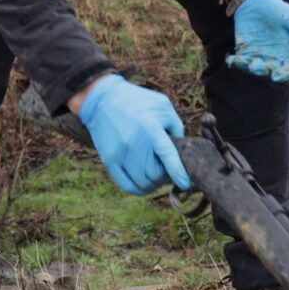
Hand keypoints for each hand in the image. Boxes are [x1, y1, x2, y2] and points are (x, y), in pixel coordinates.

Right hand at [79, 75, 189, 194]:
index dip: (178, 173)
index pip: (167, 156)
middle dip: (166, 175)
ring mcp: (119, 153)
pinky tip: (146, 182)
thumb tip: (180, 152)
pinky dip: (140, 189)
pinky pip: (127, 186)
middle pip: (156, 174)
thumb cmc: (138, 102)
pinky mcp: (109, 160)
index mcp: (150, 127)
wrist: (102, 99)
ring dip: (154, 183)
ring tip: (157, 174)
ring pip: (143, 183)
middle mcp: (134, 142)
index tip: (186, 184)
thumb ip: (176, 127)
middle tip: (168, 170)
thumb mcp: (162, 105)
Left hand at [226, 0, 288, 82]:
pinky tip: (231, 60)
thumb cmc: (278, 10)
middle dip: (273, 75)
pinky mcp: (246, 53)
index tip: (281, 77)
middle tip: (271, 76)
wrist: (256, 2)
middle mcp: (277, 58)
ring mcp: (261, 57)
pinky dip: (236, 63)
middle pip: (276, 72)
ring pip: (258, 68)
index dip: (288, 74)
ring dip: (254, 69)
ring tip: (252, 64)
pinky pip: (241, 62)